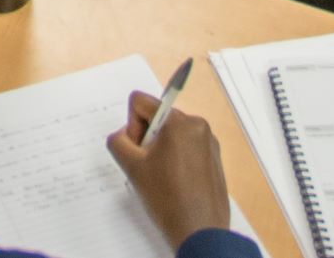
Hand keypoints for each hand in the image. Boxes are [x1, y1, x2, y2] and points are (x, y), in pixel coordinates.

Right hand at [107, 93, 233, 250]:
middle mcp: (197, 124)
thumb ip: (118, 140)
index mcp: (178, 121)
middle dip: (148, 138)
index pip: (141, 102)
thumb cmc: (166, 198)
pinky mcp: (215, 157)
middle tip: (149, 167)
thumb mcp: (131, 167)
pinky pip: (187, 145)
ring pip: (172, 132)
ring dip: (161, 148)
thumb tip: (125, 134)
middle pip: (158, 117)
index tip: (139, 151)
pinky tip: (177, 182)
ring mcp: (209, 141)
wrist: (200, 230)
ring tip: (163, 177)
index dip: (132, 125)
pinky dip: (177, 157)